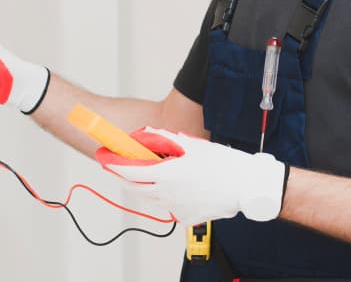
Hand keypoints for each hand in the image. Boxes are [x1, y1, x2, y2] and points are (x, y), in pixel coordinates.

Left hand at [98, 127, 286, 225]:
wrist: (244, 186)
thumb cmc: (221, 164)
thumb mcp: (191, 144)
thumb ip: (165, 139)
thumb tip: (147, 133)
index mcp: (166, 173)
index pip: (130, 171)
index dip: (114, 165)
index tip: (105, 159)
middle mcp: (166, 193)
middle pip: (136, 186)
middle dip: (125, 176)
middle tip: (120, 166)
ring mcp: (175, 207)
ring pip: (150, 197)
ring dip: (144, 185)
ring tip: (147, 173)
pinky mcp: (185, 216)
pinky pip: (168, 206)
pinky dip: (166, 195)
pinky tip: (175, 186)